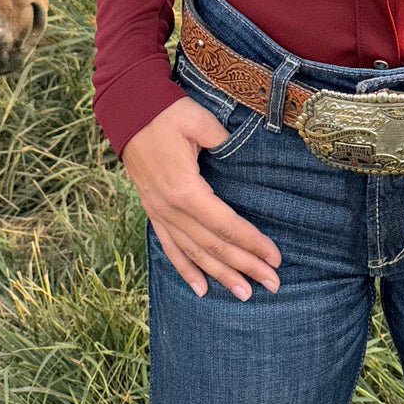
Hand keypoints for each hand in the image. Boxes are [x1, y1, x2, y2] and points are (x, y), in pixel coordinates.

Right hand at [120, 94, 281, 302]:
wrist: (127, 110)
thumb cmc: (167, 112)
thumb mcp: (200, 121)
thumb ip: (225, 142)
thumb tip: (249, 157)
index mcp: (185, 189)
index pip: (225, 225)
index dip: (251, 243)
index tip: (275, 257)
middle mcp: (170, 208)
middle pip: (212, 245)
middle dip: (244, 266)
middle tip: (272, 283)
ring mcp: (158, 212)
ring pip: (193, 252)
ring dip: (220, 274)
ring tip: (244, 294)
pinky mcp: (152, 210)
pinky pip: (169, 246)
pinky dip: (185, 269)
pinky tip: (201, 288)